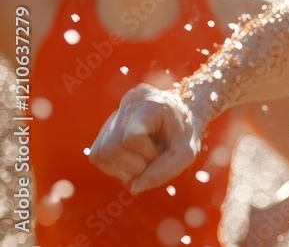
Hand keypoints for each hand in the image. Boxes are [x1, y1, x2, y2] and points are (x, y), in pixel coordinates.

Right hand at [89, 83, 203, 193]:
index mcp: (150, 104)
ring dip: (123, 167)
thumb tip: (135, 188)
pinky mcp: (106, 127)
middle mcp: (128, 104)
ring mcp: (114, 114)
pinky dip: (116, 164)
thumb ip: (165, 170)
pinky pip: (97, 154)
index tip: (162, 151)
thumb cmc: (186, 132)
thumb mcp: (187, 152)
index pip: (132, 137)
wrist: (184, 113)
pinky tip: (134, 157)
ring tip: (143, 157)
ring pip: (99, 153)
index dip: (147, 154)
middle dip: (132, 164)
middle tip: (152, 158)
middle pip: (110, 147)